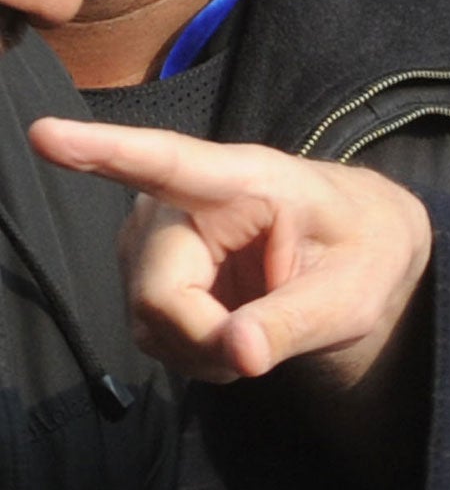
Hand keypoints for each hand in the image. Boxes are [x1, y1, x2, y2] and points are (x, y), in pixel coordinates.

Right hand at [29, 117, 432, 389]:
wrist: (357, 251)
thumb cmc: (362, 253)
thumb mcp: (354, 293)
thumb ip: (297, 323)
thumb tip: (238, 356)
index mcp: (246, 178)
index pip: (168, 162)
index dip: (105, 151)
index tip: (46, 134)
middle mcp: (183, 200)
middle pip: (159, 294)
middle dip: (208, 338)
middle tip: (262, 345)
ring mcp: (154, 237)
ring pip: (151, 321)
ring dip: (206, 347)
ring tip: (258, 321)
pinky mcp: (144, 270)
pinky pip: (152, 333)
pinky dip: (196, 350)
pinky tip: (233, 327)